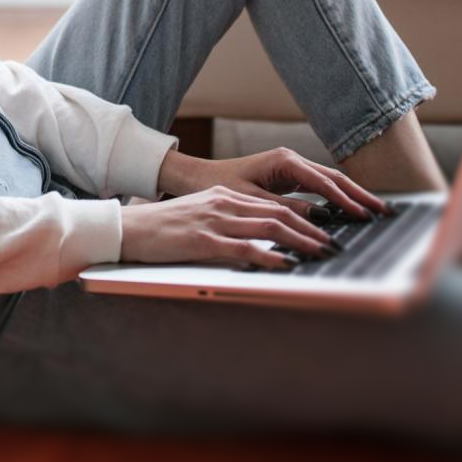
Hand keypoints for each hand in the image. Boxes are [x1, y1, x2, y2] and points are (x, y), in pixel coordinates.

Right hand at [120, 184, 347, 269]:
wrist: (128, 229)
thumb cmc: (161, 229)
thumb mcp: (199, 217)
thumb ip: (227, 223)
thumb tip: (255, 240)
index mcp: (225, 196)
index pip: (273, 205)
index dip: (303, 217)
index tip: (324, 230)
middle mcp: (224, 203)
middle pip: (279, 213)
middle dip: (311, 230)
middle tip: (334, 244)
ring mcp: (215, 221)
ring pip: (269, 227)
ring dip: (301, 242)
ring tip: (321, 253)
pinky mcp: (204, 241)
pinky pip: (245, 248)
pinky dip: (270, 256)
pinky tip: (287, 264)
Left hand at [156, 147, 391, 222]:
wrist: (198, 178)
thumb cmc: (219, 186)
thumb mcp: (252, 201)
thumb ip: (286, 209)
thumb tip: (319, 220)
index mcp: (284, 161)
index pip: (324, 183)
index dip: (346, 201)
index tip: (364, 216)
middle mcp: (292, 160)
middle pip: (335, 178)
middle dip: (360, 195)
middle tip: (384, 212)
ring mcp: (292, 167)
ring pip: (330, 182)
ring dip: (352, 196)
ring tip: (375, 212)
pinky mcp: (289, 177)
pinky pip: (319, 187)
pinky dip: (336, 199)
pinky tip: (349, 211)